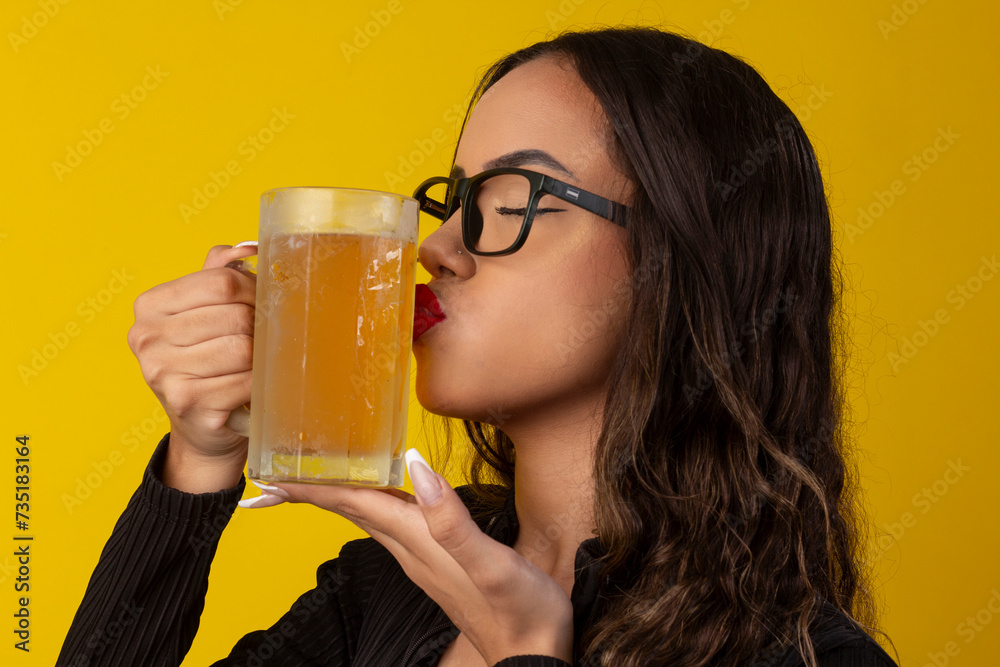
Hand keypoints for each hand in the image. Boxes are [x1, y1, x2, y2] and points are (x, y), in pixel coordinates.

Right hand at [127, 243, 257, 490]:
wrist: (203, 425)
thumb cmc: (209, 360)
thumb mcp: (205, 311)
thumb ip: (220, 272)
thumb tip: (247, 249)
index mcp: (150, 306)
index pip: (221, 281)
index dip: (254, 290)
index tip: (262, 303)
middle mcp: (147, 338)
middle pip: (235, 315)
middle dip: (260, 325)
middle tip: (263, 338)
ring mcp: (163, 373)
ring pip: (243, 348)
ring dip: (261, 356)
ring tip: (256, 362)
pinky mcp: (187, 403)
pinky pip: (246, 380)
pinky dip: (259, 383)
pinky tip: (253, 387)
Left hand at [240, 450, 574, 664]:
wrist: (531, 655)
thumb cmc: (520, 612)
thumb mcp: (492, 564)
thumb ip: (452, 519)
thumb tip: (416, 464)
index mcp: (418, 541)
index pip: (353, 504)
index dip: (310, 487)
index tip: (267, 476)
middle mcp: (412, 549)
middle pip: (348, 511)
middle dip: (306, 494)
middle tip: (265, 478)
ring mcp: (422, 557)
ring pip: (365, 518)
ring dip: (332, 498)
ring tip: (305, 483)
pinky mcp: (437, 560)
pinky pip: (388, 523)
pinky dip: (367, 504)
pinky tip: (373, 497)